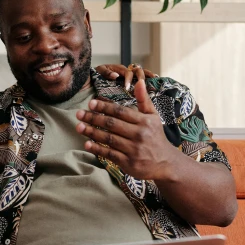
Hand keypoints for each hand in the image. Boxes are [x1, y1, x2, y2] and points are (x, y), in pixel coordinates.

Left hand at [76, 66, 180, 180]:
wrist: (166, 163)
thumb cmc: (156, 136)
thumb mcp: (153, 116)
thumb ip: (144, 100)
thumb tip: (139, 81)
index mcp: (144, 121)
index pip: (120, 112)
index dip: (104, 107)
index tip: (91, 103)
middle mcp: (139, 135)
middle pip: (112, 124)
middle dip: (93, 118)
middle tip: (79, 114)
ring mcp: (134, 150)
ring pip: (109, 139)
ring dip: (92, 132)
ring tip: (79, 127)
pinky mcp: (129, 163)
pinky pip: (110, 154)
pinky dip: (97, 149)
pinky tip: (87, 144)